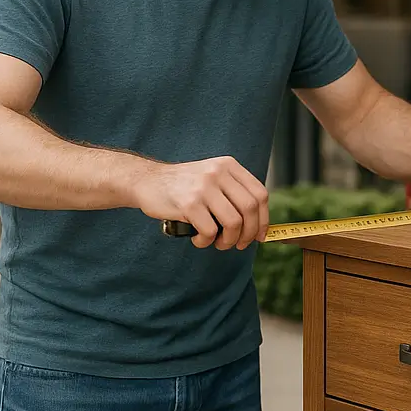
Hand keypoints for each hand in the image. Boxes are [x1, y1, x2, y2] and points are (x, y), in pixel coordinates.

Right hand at [133, 156, 269, 249]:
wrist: (146, 181)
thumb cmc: (184, 186)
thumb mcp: (213, 177)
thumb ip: (234, 193)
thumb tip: (259, 224)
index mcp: (229, 166)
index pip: (260, 194)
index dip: (264, 219)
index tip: (260, 235)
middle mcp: (218, 173)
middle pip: (250, 209)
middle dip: (249, 233)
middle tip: (240, 244)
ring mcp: (203, 188)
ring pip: (233, 222)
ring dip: (229, 241)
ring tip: (218, 243)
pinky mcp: (188, 204)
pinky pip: (210, 231)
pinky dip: (206, 242)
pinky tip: (199, 239)